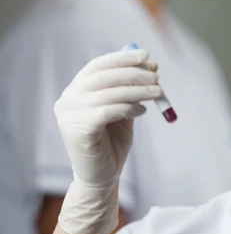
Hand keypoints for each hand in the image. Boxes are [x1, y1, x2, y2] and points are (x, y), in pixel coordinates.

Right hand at [54, 49, 161, 233]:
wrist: (102, 177)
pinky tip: (142, 112)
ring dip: (138, 90)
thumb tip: (150, 64)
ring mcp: (69, 115)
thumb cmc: (112, 142)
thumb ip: (130, 89)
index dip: (122, 58)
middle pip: (103, 76)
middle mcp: (67, 100)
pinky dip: (128, 108)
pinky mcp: (77, 130)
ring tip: (158, 92)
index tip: (146, 56)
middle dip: (133, 73)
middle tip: (157, 76)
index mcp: (75, 91)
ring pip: (108, 93)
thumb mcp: (123, 110)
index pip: (98, 65)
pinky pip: (107, 111)